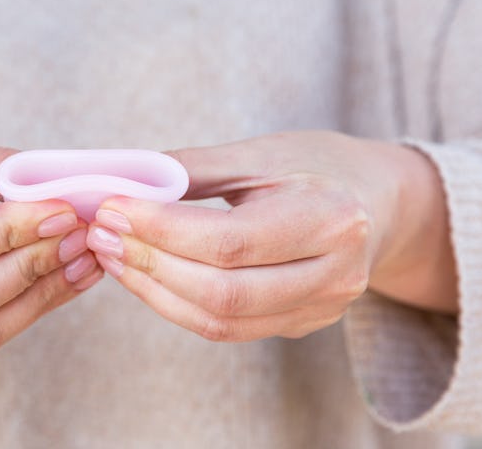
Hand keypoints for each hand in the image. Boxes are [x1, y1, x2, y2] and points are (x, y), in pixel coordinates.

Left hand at [86, 131, 455, 342]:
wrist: (379, 202)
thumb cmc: (318, 166)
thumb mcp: (261, 152)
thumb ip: (193, 167)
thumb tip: (123, 178)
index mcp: (331, 218)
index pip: (229, 241)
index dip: (161, 229)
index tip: (111, 208)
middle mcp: (334, 273)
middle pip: (222, 291)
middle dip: (149, 263)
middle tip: (101, 233)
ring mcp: (321, 308)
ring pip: (219, 320)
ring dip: (153, 290)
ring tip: (112, 255)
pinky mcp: (300, 324)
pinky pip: (227, 328)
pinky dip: (176, 304)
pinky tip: (145, 274)